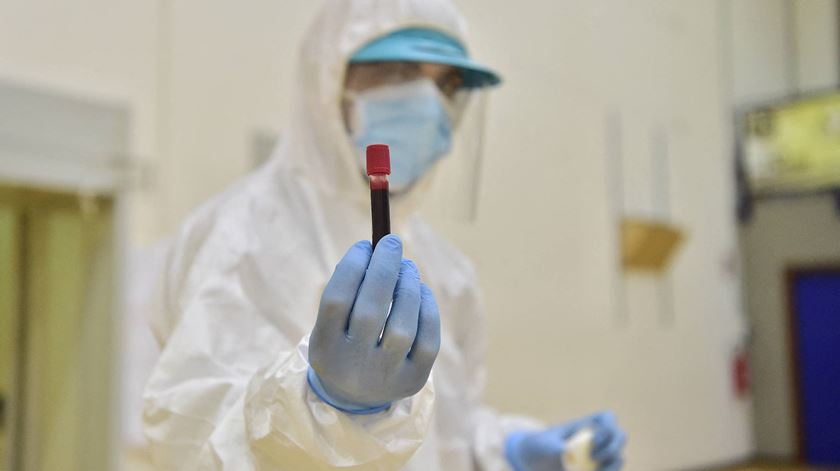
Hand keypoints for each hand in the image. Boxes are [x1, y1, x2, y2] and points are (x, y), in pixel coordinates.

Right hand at [308, 235, 440, 412]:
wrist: (355, 397)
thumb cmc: (344, 342)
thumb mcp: (332, 322)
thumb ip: (349, 289)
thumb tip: (378, 250)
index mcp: (323, 348)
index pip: (336, 300)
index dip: (352, 266)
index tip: (365, 245)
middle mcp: (352, 366)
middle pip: (370, 311)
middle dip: (384, 269)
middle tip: (392, 242)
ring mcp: (384, 378)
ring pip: (403, 326)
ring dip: (408, 287)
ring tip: (407, 267)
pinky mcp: (413, 381)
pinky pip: (427, 340)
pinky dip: (427, 309)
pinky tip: (421, 291)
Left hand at [505, 412, 625, 470]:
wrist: (533, 463)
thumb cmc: (538, 447)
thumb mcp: (542, 444)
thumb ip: (552, 446)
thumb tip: (566, 452)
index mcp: (586, 425)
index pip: (608, 418)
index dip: (607, 428)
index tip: (593, 441)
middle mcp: (597, 438)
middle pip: (620, 436)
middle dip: (613, 447)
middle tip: (594, 458)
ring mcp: (600, 456)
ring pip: (619, 458)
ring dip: (613, 466)